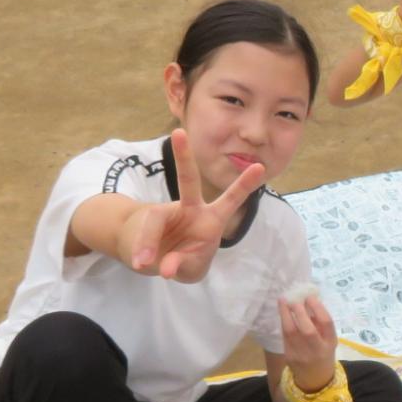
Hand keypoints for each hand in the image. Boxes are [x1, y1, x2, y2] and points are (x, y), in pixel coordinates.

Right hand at [115, 128, 263, 282]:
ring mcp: (166, 213)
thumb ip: (183, 265)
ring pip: (155, 219)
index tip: (260, 167)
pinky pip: (142, 235)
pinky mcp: (146, 222)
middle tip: (179, 133)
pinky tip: (141, 262)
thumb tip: (167, 268)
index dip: (244, 185)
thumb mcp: (189, 268)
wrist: (154, 261)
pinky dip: (142, 252)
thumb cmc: (182, 258)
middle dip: (183, 158)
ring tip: (144, 262)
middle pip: (187, 181)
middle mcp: (190, 210)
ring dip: (148, 242)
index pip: (230, 200)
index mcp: (211, 220)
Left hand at [279, 294, 339, 391]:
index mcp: (330, 343)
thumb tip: (308, 300)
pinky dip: (283, 322)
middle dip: (299, 311)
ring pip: (291, 332)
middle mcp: (317, 350)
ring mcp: (302, 355)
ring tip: (283, 300)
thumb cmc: (323, 354)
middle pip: (308, 330)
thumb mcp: (329, 340)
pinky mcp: (289, 356)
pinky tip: (283, 313)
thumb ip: (321, 324)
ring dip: (285, 314)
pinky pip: (285, 336)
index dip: (318, 308)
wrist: (315, 380)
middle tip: (294, 298)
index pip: (326, 324)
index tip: (310, 296)